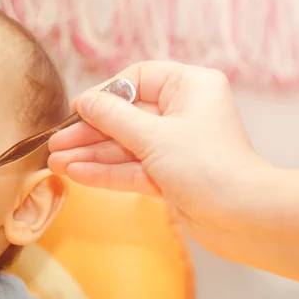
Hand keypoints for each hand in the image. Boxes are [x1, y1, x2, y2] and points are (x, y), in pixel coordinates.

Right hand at [48, 61, 269, 222]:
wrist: (243, 219)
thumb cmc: (206, 165)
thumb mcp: (153, 136)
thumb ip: (113, 118)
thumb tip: (84, 102)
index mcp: (189, 87)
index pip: (137, 79)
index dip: (105, 94)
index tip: (78, 110)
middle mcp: (182, 112)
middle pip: (125, 117)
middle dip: (89, 133)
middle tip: (56, 143)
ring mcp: (174, 145)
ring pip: (124, 146)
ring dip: (90, 155)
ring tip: (55, 162)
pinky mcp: (169, 175)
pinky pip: (131, 168)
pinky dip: (105, 172)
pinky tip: (75, 174)